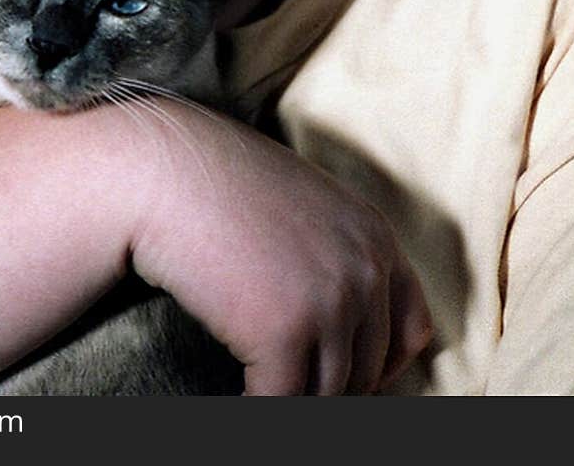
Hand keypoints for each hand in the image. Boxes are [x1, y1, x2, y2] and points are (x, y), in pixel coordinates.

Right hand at [129, 104, 431, 394]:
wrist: (163, 168)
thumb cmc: (219, 184)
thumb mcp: (303, 207)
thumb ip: (335, 254)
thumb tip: (338, 327)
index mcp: (375, 236)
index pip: (410, 331)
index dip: (377, 365)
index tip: (341, 375)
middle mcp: (366, 268)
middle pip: (367, 370)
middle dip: (326, 382)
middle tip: (285, 379)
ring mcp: (331, 300)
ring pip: (325, 393)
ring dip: (290, 394)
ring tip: (260, 385)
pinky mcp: (284, 332)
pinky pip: (281, 402)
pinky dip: (256, 404)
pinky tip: (235, 391)